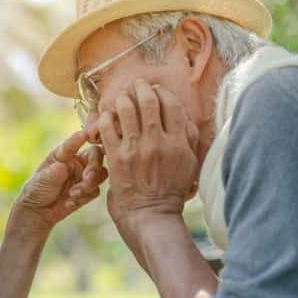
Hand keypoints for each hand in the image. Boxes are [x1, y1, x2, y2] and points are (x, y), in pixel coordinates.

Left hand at [11, 129, 107, 230]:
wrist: (38, 211)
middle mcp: (76, 162)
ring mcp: (83, 176)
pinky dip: (85, 197)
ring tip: (73, 194)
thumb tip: (61, 167)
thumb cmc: (36, 190)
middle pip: (96, 156)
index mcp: (63, 154)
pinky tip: (69, 202)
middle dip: (93, 167)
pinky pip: (95, 191)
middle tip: (86, 178)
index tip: (86, 135)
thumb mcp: (40, 180)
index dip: (80, 138)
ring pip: (100, 174)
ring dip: (89, 185)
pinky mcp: (88, 190)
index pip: (74, 143)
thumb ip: (52, 174)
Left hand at [98, 80, 198, 221]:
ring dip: (124, 98)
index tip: (157, 89)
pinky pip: (108, 128)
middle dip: (142, 88)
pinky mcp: (116, 157)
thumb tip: (184, 114)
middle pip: (149, 102)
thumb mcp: (190, 163)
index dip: (163, 92)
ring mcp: (135, 149)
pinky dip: (107, 117)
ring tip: (122, 96)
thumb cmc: (172, 189)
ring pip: (127, 110)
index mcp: (178, 143)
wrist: (150, 214)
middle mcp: (157, 143)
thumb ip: (190, 137)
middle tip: (137, 84)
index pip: (171, 105)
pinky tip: (108, 115)